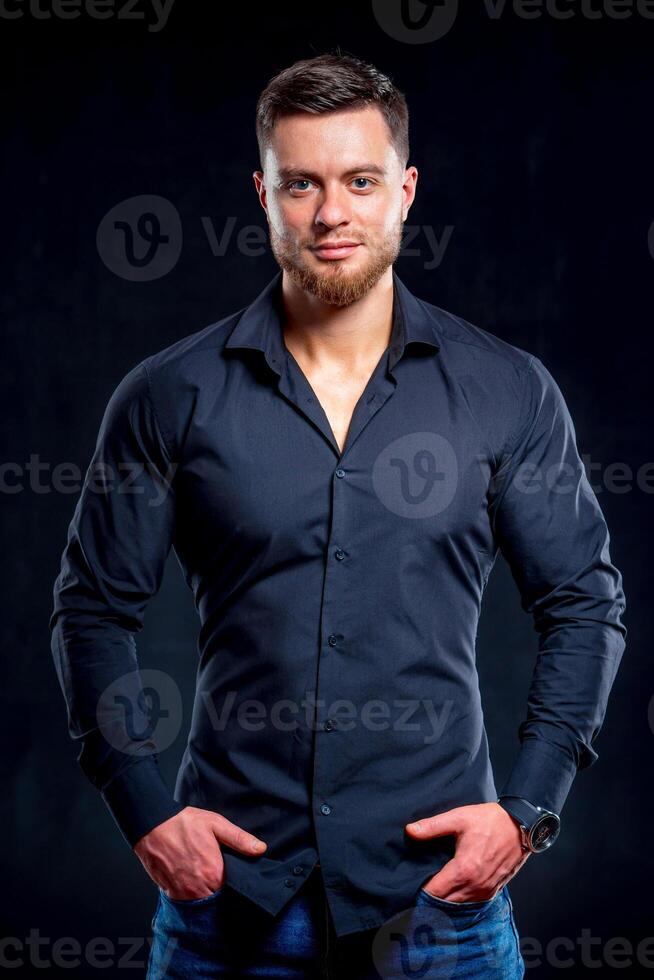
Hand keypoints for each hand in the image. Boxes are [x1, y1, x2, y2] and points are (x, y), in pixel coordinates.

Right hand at [133, 806, 266, 900]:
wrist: (152, 826)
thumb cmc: (183, 823)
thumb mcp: (216, 824)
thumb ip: (239, 839)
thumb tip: (260, 849)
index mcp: (214, 873)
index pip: (234, 890)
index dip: (236, 884)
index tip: (236, 878)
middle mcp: (199, 888)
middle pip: (218, 899)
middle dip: (222, 891)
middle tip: (220, 876)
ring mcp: (183, 893)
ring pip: (202, 902)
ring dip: (206, 895)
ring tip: (206, 878)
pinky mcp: (170, 893)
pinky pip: (186, 902)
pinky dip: (191, 895)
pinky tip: (193, 881)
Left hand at [405, 802, 529, 901]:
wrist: (520, 825)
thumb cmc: (489, 820)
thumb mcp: (458, 818)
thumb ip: (432, 826)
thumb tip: (409, 831)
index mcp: (463, 870)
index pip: (435, 892)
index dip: (421, 891)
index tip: (411, 886)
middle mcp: (475, 885)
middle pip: (445, 904)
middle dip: (430, 900)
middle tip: (417, 890)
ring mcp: (485, 890)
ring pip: (459, 906)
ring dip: (445, 902)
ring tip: (433, 891)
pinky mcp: (494, 890)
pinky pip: (472, 903)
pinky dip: (460, 901)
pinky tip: (453, 891)